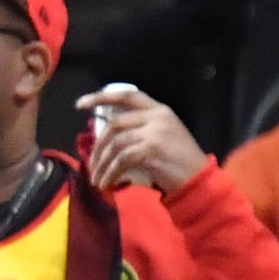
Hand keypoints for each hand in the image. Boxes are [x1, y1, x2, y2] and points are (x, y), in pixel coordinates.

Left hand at [78, 83, 211, 193]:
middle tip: (90, 164)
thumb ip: (138, 132)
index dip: (101, 97)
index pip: (127, 95)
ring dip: (102, 164)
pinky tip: (106, 184)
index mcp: (159, 110)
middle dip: (98, 145)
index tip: (80, 104)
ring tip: (97, 180)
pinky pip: (121, 159)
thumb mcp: (160, 139)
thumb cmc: (177, 164)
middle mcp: (158, 116)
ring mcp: (156, 131)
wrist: (198, 180)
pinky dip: (110, 173)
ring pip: (116, 143)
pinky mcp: (152, 148)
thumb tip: (105, 139)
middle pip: (115, 124)